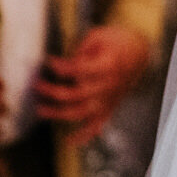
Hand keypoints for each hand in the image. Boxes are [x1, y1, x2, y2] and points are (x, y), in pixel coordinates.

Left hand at [36, 25, 151, 144]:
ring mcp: (109, 99)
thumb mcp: (99, 36)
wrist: (139, 54)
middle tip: (37, 84)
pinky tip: (69, 141)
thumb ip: (81, 49)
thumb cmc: (117, 42)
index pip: (80, 69)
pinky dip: (83, 136)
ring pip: (81, 112)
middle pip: (76, 94)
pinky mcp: (109, 108)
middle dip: (53, 90)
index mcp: (109, 65)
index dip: (61, 66)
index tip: (48, 61)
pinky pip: (96, 126)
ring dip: (58, 113)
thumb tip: (65, 64)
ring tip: (41, 109)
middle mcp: (109, 86)